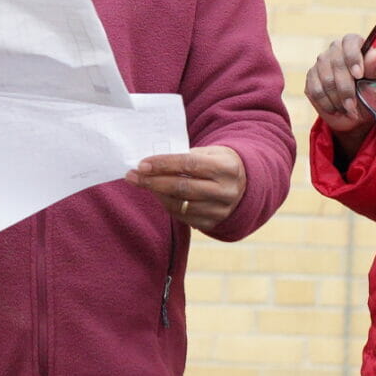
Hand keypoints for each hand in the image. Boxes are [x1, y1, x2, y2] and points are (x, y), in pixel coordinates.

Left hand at [129, 146, 247, 234]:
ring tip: (142, 183)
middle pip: (182, 187)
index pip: (189, 165)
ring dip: (156, 194)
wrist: (243, 185)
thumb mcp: (210, 152)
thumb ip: (185, 156)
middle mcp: (226, 191)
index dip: (163, 164)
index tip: (142, 164)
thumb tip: (152, 163)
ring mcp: (220, 210)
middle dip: (153, 181)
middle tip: (132, 176)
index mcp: (227, 168)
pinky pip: (182, 217)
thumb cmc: (218, 163)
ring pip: (179, 204)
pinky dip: (166, 205)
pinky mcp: (213, 223)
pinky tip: (157, 194)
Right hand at [304, 34, 375, 151]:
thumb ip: (375, 68)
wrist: (358, 112)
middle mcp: (336, 49)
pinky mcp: (311, 77)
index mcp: (355, 45)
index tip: (359, 75)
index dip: (353, 57)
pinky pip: (316, 90)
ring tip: (348, 109)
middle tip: (353, 105)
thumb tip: (375, 52)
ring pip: (326, 79)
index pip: (350, 41)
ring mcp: (321, 63)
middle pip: (337, 63)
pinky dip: (327, 103)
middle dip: (346, 88)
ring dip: (337, 99)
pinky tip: (336, 108)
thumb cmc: (372, 93)